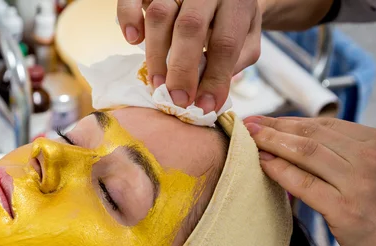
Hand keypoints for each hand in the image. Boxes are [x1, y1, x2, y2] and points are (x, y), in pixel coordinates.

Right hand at [117, 0, 261, 112]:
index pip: (226, 43)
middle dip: (181, 69)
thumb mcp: (246, 38)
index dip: (215, 78)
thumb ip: (232, 62)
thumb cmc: (232, 19)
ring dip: (155, 54)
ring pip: (160, 14)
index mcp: (237, 4)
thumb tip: (207, 94)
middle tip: (177, 100)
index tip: (205, 106)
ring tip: (157, 83)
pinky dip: (128, 17)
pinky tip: (133, 40)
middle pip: (190, 26)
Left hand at [245, 116, 375, 245]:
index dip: (291, 121)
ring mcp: (359, 182)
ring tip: (249, 138)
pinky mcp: (345, 209)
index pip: (326, 124)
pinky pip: (302, 182)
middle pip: (312, 134)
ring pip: (304, 152)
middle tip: (250, 123)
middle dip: (275, 126)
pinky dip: (278, 170)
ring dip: (271, 142)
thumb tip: (303, 144)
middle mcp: (372, 157)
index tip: (268, 120)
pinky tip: (262, 164)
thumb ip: (349, 156)